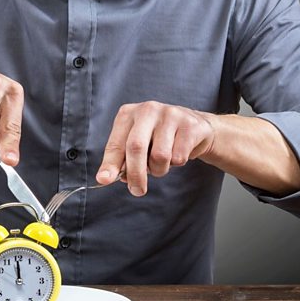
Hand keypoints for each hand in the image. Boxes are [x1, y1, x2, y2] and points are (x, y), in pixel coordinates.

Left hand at [96, 101, 214, 195]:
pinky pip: (179, 157)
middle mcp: (147, 110)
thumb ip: (123, 160)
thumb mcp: (138, 144)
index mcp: (128, 114)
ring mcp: (170, 114)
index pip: (116, 143)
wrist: (195, 127)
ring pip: (160, 156)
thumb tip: (108, 178)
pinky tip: (178, 152)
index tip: (104, 179)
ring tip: (162, 163)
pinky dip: (177, 163)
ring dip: (160, 169)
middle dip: (135, 174)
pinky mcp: (189, 125)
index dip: (110, 163)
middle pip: (136, 147)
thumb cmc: (159, 138)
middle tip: (137, 190)